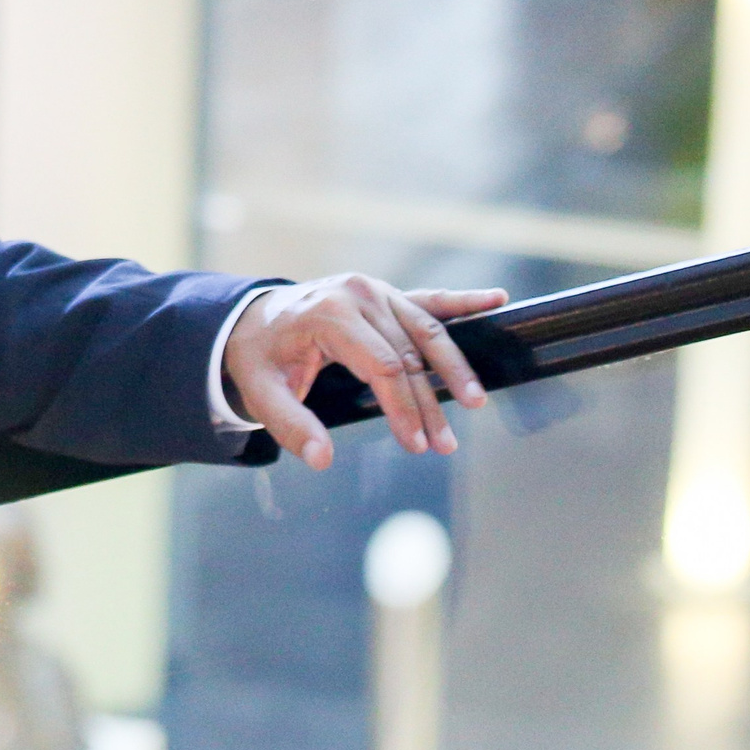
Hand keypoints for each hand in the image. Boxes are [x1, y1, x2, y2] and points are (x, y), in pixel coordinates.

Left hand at [221, 276, 508, 469]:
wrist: (253, 320)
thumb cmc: (260, 358)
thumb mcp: (260, 393)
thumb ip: (290, 425)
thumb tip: (322, 459)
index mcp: (328, 314)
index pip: (381, 366)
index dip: (402, 408)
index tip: (415, 446)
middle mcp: (357, 295)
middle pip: (408, 355)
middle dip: (428, 404)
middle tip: (445, 445)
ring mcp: (374, 290)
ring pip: (427, 330)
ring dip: (454, 367)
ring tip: (476, 402)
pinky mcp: (386, 293)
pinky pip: (429, 299)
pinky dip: (463, 301)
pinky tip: (497, 301)